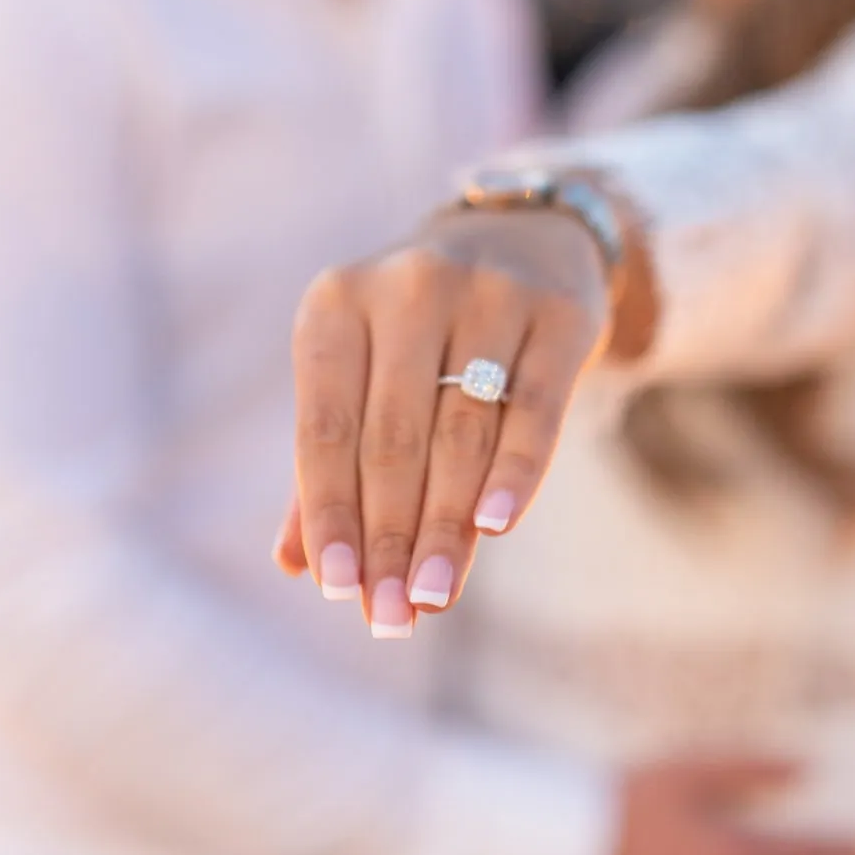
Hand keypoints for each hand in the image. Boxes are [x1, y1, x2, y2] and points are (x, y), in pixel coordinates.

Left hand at [278, 207, 611, 634]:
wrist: (524, 241)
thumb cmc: (419, 335)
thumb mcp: (362, 374)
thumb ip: (329, 462)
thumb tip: (295, 563)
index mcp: (338, 304)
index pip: (326, 427)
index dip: (329, 511)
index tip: (334, 587)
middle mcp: (408, 287)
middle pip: (394, 438)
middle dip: (390, 535)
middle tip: (392, 614)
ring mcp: (489, 293)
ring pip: (462, 431)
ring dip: (446, 525)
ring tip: (435, 595)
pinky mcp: (559, 314)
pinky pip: (535, 408)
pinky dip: (515, 472)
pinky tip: (495, 528)